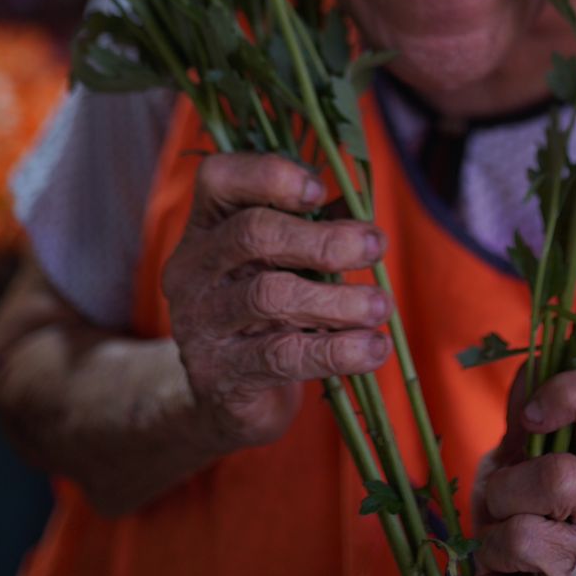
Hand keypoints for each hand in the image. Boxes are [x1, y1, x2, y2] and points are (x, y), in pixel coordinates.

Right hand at [162, 152, 392, 454]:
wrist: (225, 399)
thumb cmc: (264, 312)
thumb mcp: (281, 263)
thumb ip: (312, 227)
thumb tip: (359, 208)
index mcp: (205, 226)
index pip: (220, 180)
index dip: (270, 176)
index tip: (320, 191)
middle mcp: (192, 269)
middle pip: (252, 234)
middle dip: (322, 239)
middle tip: (375, 246)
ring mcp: (200, 324)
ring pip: (270, 296)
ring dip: (339, 299)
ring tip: (382, 305)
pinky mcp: (221, 375)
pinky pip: (284, 356)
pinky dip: (339, 351)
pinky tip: (375, 348)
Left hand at [468, 367, 575, 575]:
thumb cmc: (535, 533)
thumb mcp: (529, 470)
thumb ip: (529, 426)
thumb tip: (531, 361)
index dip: (571, 390)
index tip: (533, 417)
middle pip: (558, 475)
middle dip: (506, 490)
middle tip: (503, 508)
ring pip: (520, 536)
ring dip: (489, 544)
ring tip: (504, 556)